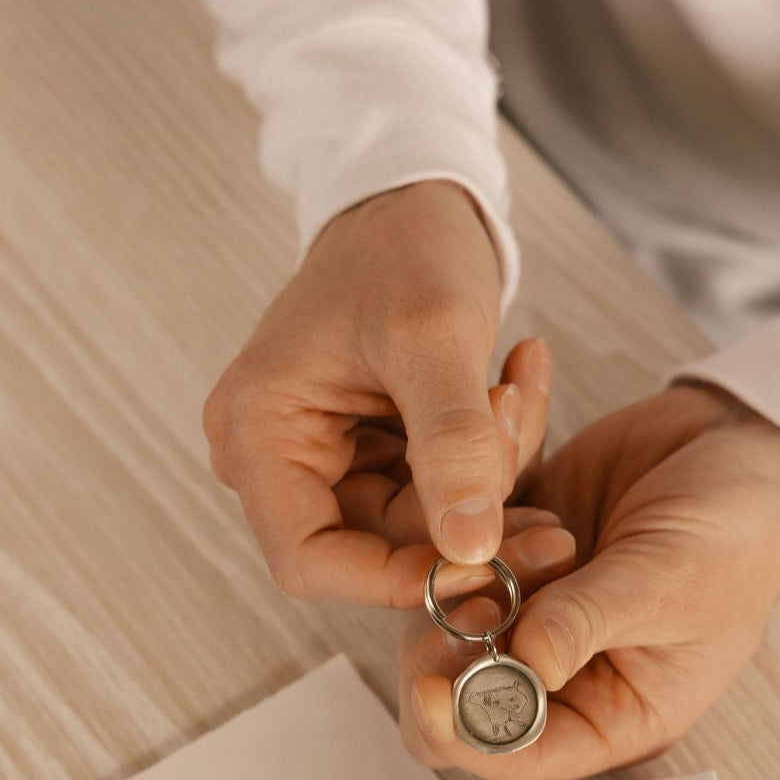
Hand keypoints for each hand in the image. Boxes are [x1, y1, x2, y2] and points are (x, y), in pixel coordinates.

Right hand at [203, 180, 555, 604]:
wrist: (412, 199)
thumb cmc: (402, 248)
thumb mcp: (432, 336)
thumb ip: (451, 445)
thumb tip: (471, 550)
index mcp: (259, 436)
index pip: (310, 561)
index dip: (393, 579)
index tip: (481, 560)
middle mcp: (281, 461)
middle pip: (381, 546)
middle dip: (469, 508)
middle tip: (520, 423)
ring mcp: (331, 461)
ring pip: (426, 523)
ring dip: (493, 471)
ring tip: (520, 385)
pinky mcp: (378, 456)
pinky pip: (444, 491)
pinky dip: (492, 453)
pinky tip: (517, 381)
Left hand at [400, 384, 779, 779]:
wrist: (749, 447)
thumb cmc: (739, 534)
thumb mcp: (670, 584)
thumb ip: (586, 623)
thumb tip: (517, 666)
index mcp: (607, 712)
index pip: (511, 750)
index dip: (458, 730)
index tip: (430, 686)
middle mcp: (558, 667)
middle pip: (454, 678)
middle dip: (454, 626)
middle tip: (486, 572)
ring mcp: (530, 601)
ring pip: (447, 595)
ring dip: (476, 549)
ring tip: (553, 516)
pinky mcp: (514, 539)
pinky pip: (461, 521)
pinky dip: (483, 479)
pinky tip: (516, 418)